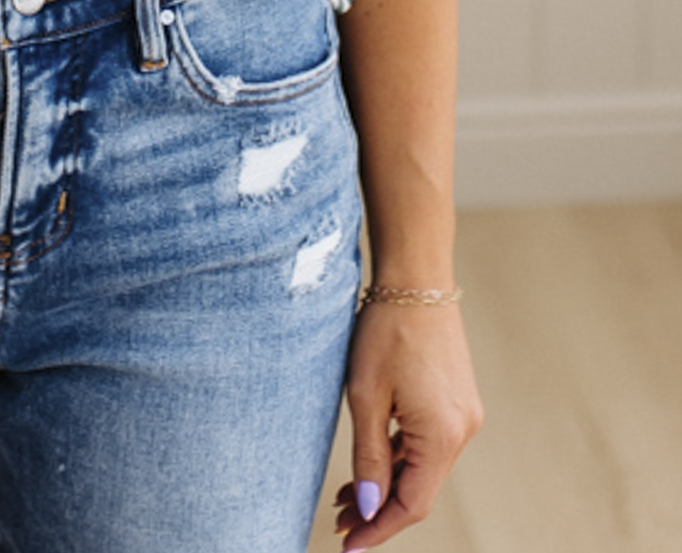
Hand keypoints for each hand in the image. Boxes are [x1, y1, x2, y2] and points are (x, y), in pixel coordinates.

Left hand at [332, 301, 482, 546]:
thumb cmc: (386, 330)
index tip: (347, 547)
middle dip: (379, 509)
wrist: (416, 277)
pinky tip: (372, 463)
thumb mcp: (365, 396)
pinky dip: (399, 458)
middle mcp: (462, 431)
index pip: (412, 504)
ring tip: (345, 497)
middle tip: (338, 522)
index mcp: (443, 435)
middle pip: (419, 490)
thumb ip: (368, 457)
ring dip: (387, 484)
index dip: (379, 529)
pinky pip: (427, 443)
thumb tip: (368, 508)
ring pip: (422, 468)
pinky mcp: (456, 400)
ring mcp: (463, 415)